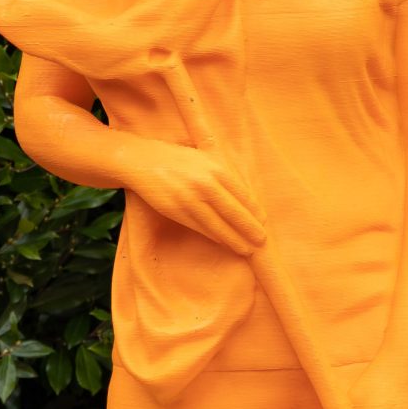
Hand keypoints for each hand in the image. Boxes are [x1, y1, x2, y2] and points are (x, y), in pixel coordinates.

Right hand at [128, 141, 264, 260]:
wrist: (143, 160)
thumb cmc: (178, 160)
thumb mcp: (204, 158)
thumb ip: (223, 174)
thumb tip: (244, 196)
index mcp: (216, 168)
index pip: (242, 194)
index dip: (254, 211)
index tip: (264, 222)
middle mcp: (206, 184)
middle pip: (234, 212)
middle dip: (250, 229)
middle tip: (262, 241)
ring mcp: (191, 199)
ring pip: (218, 224)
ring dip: (234, 239)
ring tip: (247, 249)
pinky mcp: (177, 211)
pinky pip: (201, 227)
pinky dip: (215, 237)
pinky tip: (224, 243)